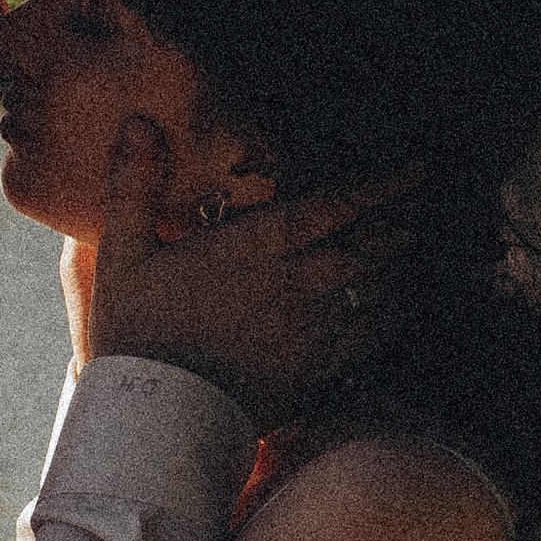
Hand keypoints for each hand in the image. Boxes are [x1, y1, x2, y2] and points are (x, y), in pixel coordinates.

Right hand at [84, 121, 401, 425]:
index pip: (327, 207)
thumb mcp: (121, 255)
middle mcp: (292, 285)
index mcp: (250, 249)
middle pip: (366, 248)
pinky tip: (397, 308)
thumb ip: (133, 186)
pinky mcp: (313, 373)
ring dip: (398, 268)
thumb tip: (139, 121)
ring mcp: (309, 332)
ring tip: (413, 250)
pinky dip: (389, 318)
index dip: (375, 186)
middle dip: (396, 224)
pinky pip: (368, 340)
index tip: (411, 169)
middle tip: (419, 208)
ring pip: (375, 292)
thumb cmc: (135, 335)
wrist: (156, 420)